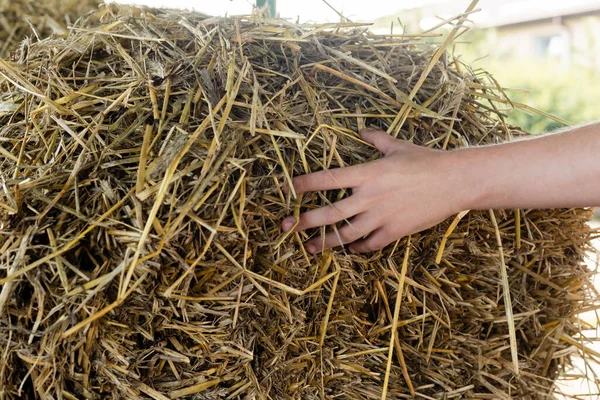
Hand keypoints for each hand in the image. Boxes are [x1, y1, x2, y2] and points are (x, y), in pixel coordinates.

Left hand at [281, 130, 467, 253]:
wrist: (455, 181)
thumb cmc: (426, 160)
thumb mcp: (398, 146)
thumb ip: (376, 139)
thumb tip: (361, 130)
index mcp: (367, 174)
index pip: (327, 179)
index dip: (304, 184)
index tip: (289, 188)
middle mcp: (369, 197)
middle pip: (329, 213)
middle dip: (305, 222)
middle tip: (288, 228)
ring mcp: (381, 217)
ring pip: (346, 235)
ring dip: (325, 242)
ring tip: (310, 248)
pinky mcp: (395, 231)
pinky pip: (369, 245)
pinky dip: (357, 248)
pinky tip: (351, 248)